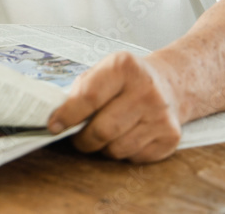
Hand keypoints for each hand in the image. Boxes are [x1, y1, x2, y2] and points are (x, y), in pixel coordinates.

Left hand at [47, 52, 182, 161]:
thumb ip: (80, 92)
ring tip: (104, 133)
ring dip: (103, 147)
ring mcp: (161, 115)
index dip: (67, 115)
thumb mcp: (102, 71)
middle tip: (77, 137)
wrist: (168, 84)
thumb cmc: (125, 80)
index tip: (54, 125)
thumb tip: (57, 120)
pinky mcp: (170, 137)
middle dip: (82, 139)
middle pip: (102, 130)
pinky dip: (123, 152)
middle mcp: (146, 90)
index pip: (89, 97)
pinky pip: (134, 157)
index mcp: (124, 67)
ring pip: (116, 149)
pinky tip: (127, 135)